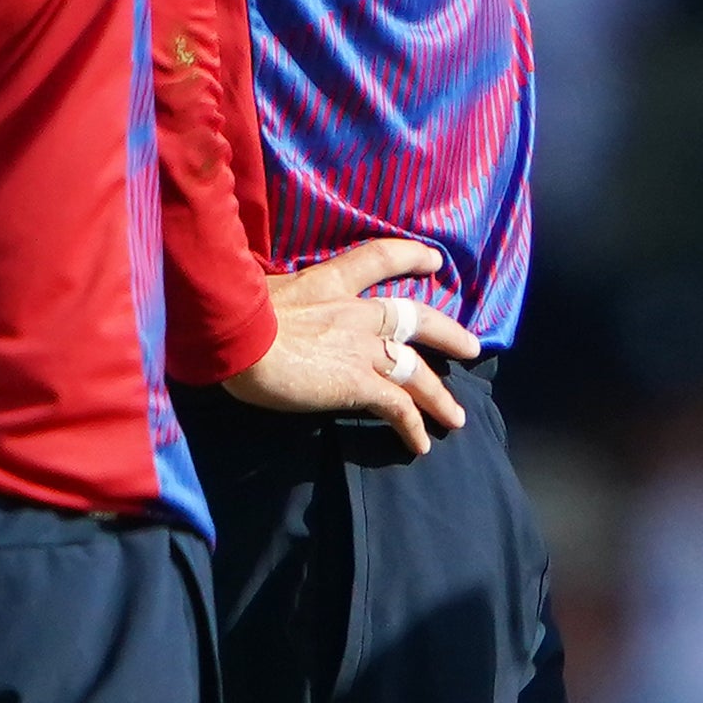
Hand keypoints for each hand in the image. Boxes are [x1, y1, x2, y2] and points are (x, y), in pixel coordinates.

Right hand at [223, 235, 477, 451]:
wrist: (235, 335)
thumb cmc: (230, 310)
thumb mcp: (255, 289)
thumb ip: (272, 298)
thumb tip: (254, 304)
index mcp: (327, 282)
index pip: (378, 259)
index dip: (409, 257)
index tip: (433, 260)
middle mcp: (355, 313)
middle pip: (416, 318)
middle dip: (448, 333)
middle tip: (472, 347)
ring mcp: (362, 349)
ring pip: (416, 371)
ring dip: (439, 396)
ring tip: (457, 418)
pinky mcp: (359, 384)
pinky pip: (398, 408)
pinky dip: (412, 427)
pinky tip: (420, 445)